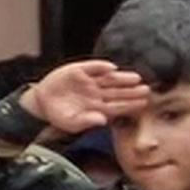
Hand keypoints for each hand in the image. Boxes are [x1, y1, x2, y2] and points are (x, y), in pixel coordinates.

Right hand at [20, 60, 149, 132]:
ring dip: (122, 78)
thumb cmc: (59, 115)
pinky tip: (112, 68)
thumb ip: (87, 121)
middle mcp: (97, 93)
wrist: (41, 102)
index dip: (130, 104)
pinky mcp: (79, 70)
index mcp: (98, 107)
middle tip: (147, 90)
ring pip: (109, 79)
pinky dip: (101, 67)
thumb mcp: (71, 123)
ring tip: (136, 78)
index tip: (143, 103)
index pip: (118, 106)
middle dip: (132, 91)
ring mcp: (89, 81)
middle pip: (117, 91)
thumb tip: (103, 120)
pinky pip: (92, 67)